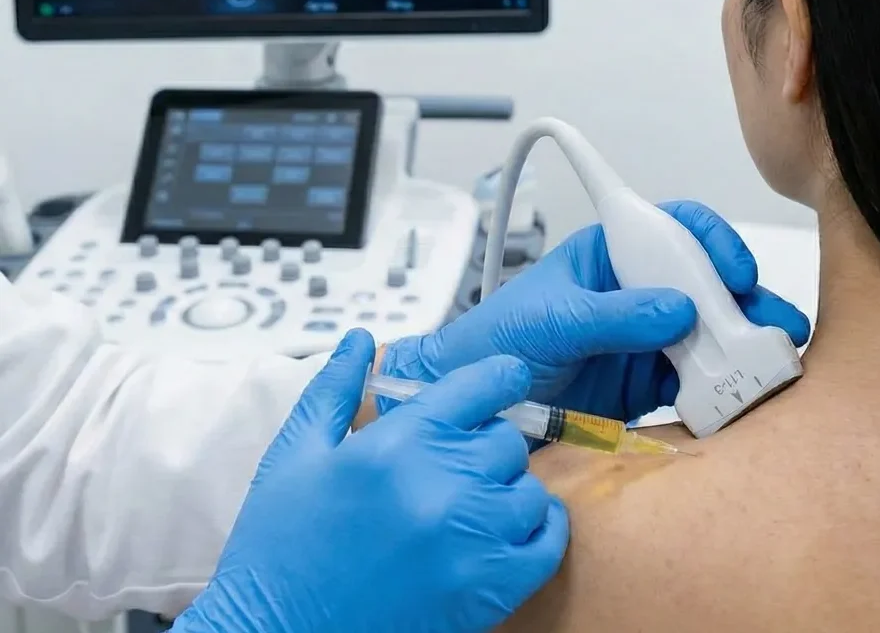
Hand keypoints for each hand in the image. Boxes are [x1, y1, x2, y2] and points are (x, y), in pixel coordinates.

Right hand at [174, 331, 567, 632]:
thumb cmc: (282, 544)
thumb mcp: (296, 452)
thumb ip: (335, 387)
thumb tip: (360, 339)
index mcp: (400, 441)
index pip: (483, 383)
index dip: (497, 376)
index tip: (500, 382)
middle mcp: (445, 482)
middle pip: (507, 438)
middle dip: (486, 442)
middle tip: (457, 461)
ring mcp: (473, 538)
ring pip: (530, 488)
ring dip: (508, 489)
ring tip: (472, 501)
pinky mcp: (490, 590)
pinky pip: (548, 543)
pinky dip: (539, 530)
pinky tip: (511, 528)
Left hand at [380, 201, 810, 423]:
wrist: (478, 403)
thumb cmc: (497, 341)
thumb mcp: (551, 320)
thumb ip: (611, 315)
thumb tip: (680, 309)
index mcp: (609, 253)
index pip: (671, 228)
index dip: (711, 241)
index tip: (735, 272)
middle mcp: (637, 289)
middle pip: (706, 281)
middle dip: (744, 300)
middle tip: (772, 327)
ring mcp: (648, 336)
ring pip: (712, 330)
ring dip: (742, 346)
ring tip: (770, 368)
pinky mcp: (651, 381)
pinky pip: (698, 379)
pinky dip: (720, 388)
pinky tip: (737, 398)